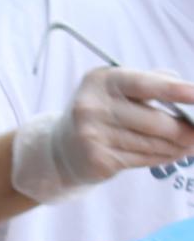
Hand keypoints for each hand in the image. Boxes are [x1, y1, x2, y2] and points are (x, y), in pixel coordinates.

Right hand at [15, 66, 193, 201]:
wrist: (61, 149)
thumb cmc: (102, 113)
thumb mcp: (118, 89)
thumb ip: (152, 82)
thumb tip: (191, 95)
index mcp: (102, 80)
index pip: (144, 84)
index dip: (174, 90)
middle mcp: (92, 106)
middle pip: (155, 121)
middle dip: (185, 129)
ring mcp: (91, 135)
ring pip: (152, 144)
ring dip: (178, 147)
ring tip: (190, 145)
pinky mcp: (97, 160)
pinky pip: (143, 160)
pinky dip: (163, 158)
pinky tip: (170, 154)